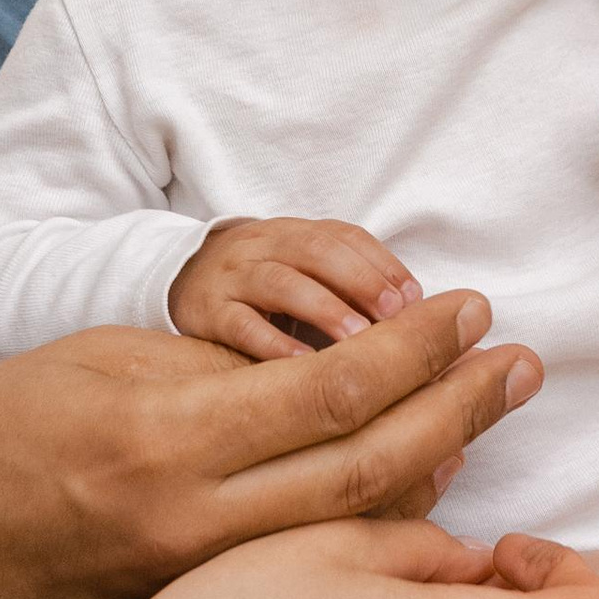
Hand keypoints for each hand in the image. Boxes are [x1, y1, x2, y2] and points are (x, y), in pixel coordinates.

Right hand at [0, 291, 545, 598]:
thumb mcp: (107, 363)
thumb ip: (220, 370)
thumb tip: (333, 371)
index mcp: (166, 439)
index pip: (335, 390)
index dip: (419, 347)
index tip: (470, 310)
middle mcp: (191, 528)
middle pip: (370, 476)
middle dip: (459, 415)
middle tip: (515, 366)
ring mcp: (195, 593)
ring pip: (356, 545)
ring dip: (438, 482)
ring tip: (482, 420)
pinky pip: (310, 584)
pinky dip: (375, 545)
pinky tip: (420, 504)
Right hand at [171, 217, 422, 361]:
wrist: (181, 280)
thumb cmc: (263, 286)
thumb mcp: (304, 273)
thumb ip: (350, 286)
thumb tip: (416, 320)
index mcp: (295, 232)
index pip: (345, 236)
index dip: (381, 264)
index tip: (415, 300)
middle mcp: (264, 245)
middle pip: (316, 251)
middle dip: (360, 281)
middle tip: (394, 317)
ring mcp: (233, 276)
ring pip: (281, 283)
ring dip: (325, 309)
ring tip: (359, 342)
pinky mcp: (206, 312)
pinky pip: (241, 324)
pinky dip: (274, 343)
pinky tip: (303, 366)